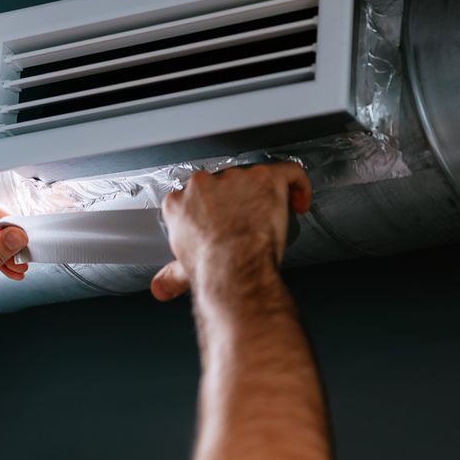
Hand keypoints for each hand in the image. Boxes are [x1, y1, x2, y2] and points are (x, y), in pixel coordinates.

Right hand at [150, 162, 312, 301]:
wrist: (233, 269)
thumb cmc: (210, 269)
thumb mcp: (183, 272)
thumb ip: (170, 275)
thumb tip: (160, 288)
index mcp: (179, 202)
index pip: (195, 196)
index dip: (210, 209)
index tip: (220, 224)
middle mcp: (204, 184)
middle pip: (223, 183)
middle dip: (236, 201)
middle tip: (246, 224)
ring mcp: (235, 178)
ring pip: (254, 178)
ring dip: (264, 196)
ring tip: (270, 221)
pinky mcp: (265, 178)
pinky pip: (290, 172)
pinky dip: (298, 185)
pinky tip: (299, 201)